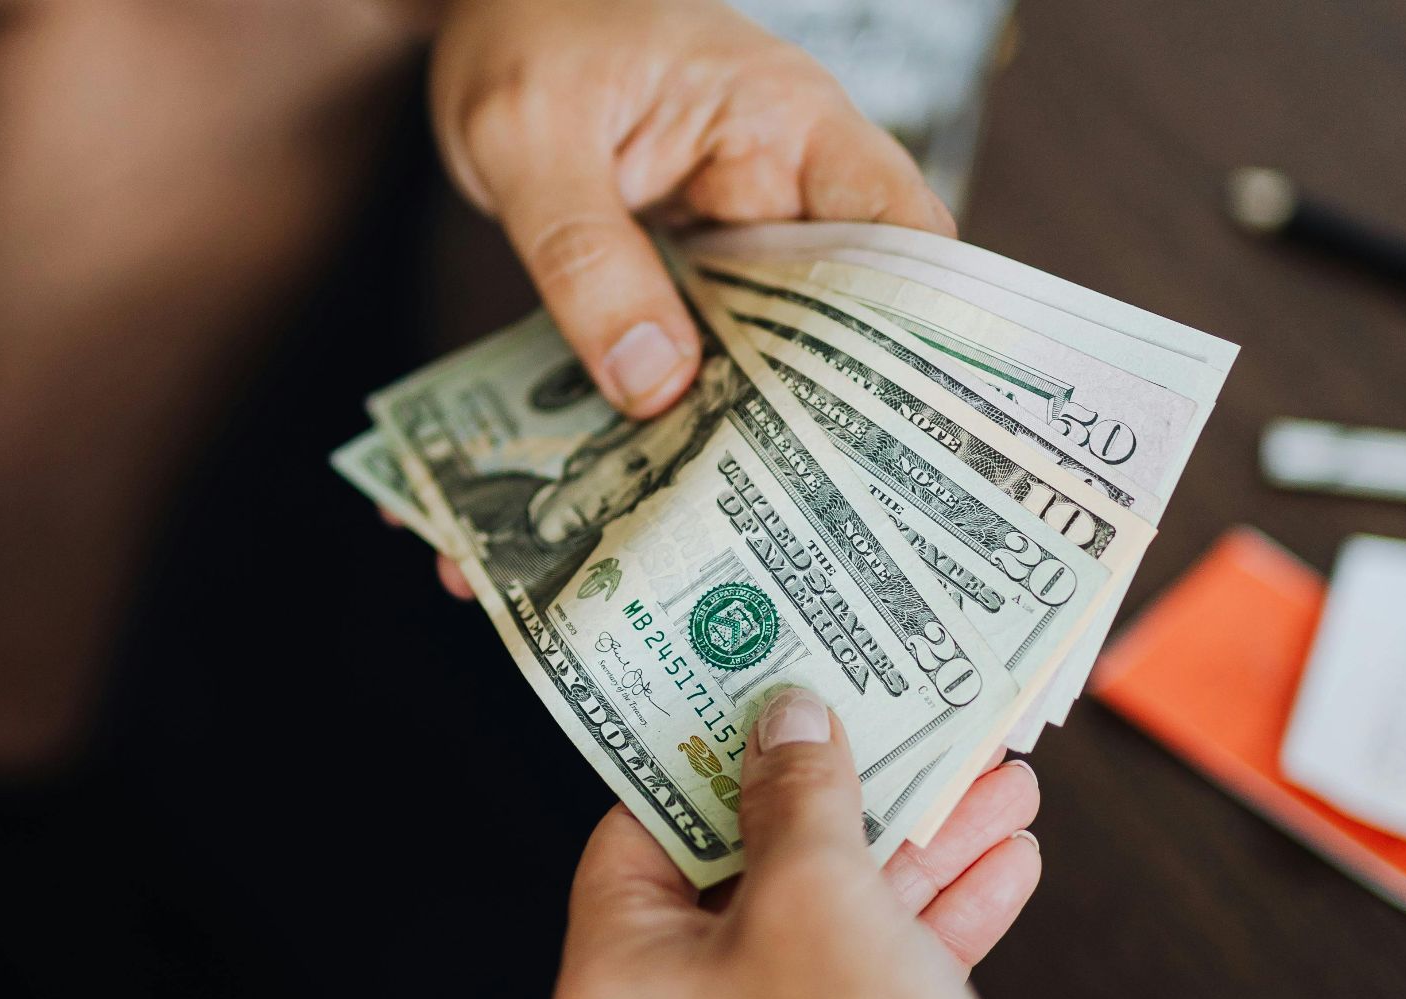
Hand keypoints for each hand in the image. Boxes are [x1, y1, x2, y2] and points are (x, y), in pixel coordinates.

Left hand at [425, 0, 952, 594]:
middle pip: (838, 320)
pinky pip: (695, 347)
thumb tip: (655, 385)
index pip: (900, 239)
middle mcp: (779, 186)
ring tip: (708, 537)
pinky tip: (625, 478)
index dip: (921, 339)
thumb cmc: (524, 27)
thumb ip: (585, 255)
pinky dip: (666, 407)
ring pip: (764, 349)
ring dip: (731, 430)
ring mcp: (732, 234)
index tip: (909, 443)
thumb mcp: (531, 135)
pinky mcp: (683, 271)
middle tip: (795, 534)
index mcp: (786, 127)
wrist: (483, 4)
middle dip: (815, 423)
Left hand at [552, 688, 1038, 998]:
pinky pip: (883, 969)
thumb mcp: (818, 901)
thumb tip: (787, 722)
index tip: (763, 686)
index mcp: (624, 968)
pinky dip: (942, 915)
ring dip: (920, 842)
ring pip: (835, 909)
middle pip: (757, 860)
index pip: (647, 824)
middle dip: (851, 791)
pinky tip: (1004, 861)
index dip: (712, 748)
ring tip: (992, 777)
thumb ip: (802, 800)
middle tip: (900, 719)